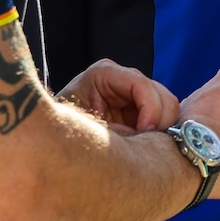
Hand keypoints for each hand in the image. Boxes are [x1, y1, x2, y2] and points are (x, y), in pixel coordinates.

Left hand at [58, 60, 179, 134]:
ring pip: (168, 108)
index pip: (141, 85)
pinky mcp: (139, 108)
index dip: (150, 110)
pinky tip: (143, 144)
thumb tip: (141, 136)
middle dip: (159, 121)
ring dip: (160, 129)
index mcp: (104, 74)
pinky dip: (159, 132)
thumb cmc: (59, 131)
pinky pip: (162, 119)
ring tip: (142, 146)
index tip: (144, 134)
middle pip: (162, 95)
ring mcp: (133, 92)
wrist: (51, 139)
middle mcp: (122, 77)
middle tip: (147, 145)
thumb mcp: (80, 129)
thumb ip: (111, 130)